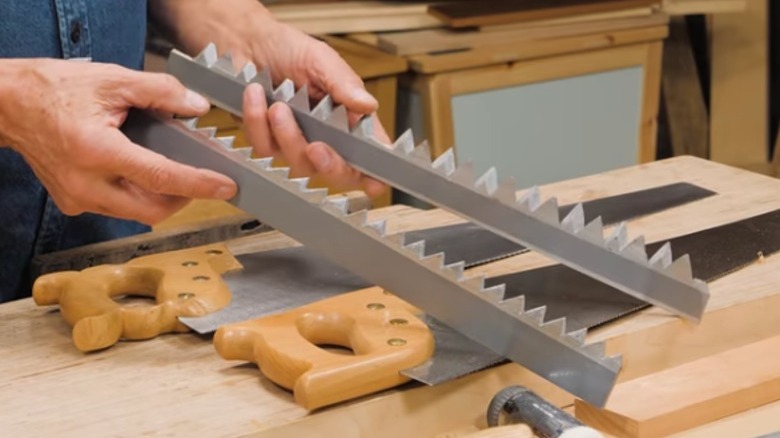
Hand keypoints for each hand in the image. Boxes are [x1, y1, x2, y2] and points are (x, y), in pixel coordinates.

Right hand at [0, 59, 236, 224]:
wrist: (8, 105)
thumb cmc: (54, 89)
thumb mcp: (111, 79)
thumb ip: (160, 92)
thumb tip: (195, 106)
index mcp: (97, 150)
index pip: (161, 178)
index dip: (199, 184)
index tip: (226, 187)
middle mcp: (86, 183)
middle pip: (153, 209)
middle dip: (184, 197)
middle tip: (200, 178)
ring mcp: (77, 198)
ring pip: (135, 214)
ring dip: (160, 198)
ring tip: (170, 171)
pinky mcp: (72, 203)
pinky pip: (116, 209)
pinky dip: (136, 195)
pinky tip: (138, 173)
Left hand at [149, 0, 388, 197]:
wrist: (247, 42)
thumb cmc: (289, 49)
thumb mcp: (322, 60)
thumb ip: (344, 85)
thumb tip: (369, 106)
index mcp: (349, 119)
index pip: (369, 154)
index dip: (374, 173)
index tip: (374, 182)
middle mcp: (326, 136)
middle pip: (337, 173)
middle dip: (328, 164)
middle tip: (316, 147)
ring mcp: (296, 144)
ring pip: (298, 164)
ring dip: (287, 135)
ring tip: (278, 104)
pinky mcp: (267, 143)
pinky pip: (265, 149)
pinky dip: (258, 122)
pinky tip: (256, 97)